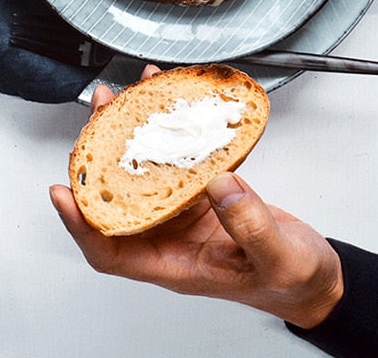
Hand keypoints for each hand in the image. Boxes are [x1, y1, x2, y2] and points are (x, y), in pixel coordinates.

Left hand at [50, 69, 343, 329]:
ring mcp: (179, 211)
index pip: (109, 251)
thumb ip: (251, 227)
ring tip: (122, 97)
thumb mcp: (279, 259)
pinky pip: (169, 158)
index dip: (80, 224)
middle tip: (97, 115)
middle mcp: (167, 235)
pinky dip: (162, 130)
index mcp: (173, 263)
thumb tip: (218, 185)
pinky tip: (163, 105)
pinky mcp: (196, 191)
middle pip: (114, 199)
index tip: (63, 192)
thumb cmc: (293, 280)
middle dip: (99, 156)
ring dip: (126, 135)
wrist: (314, 274)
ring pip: (137, 172)